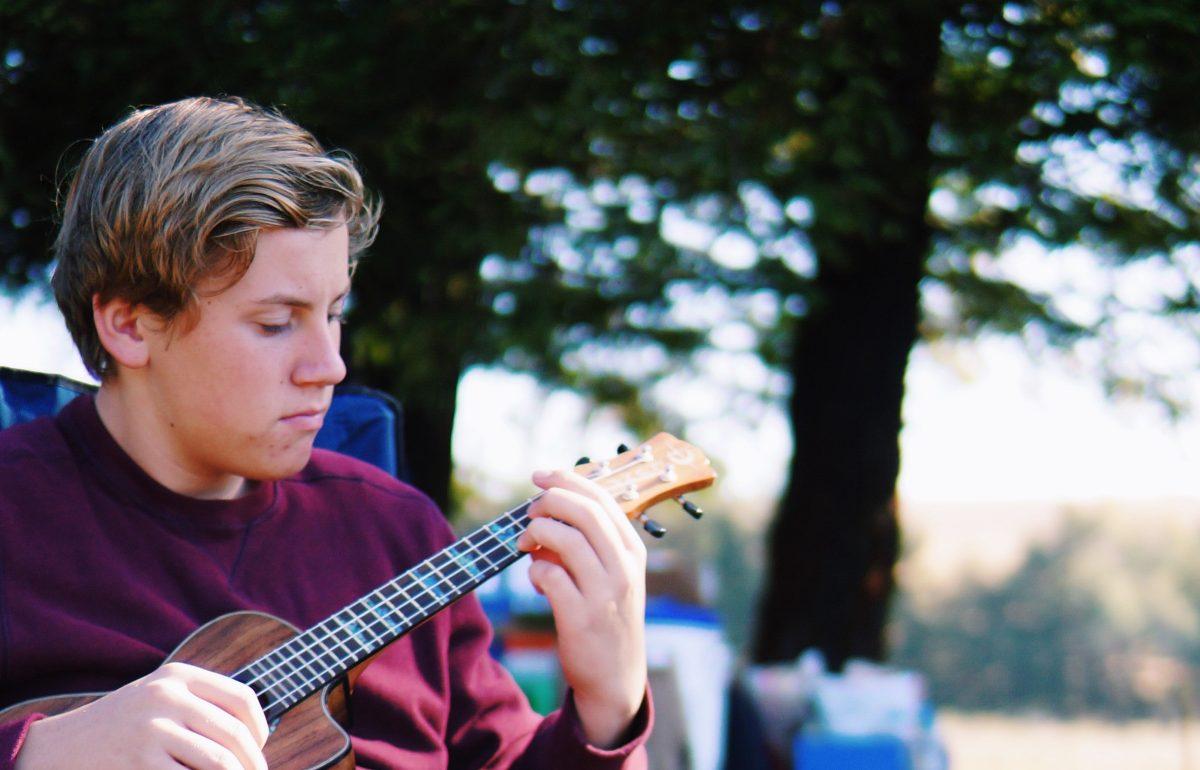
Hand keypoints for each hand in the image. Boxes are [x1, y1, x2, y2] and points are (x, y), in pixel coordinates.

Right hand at [15, 662, 268, 769]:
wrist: (61, 747)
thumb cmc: (122, 725)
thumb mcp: (159, 696)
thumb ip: (201, 703)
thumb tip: (256, 734)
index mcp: (178, 676)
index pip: (242, 699)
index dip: (260, 727)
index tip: (259, 747)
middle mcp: (167, 697)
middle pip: (234, 734)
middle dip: (252, 762)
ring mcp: (153, 730)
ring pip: (220, 761)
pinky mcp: (140, 762)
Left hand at [516, 468, 647, 747]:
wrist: (615, 678)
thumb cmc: (608, 618)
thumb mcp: (614, 575)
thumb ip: (590, 543)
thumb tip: (549, 509)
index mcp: (633, 550)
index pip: (601, 499)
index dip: (567, 480)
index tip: (541, 475)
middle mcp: (624, 567)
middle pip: (583, 512)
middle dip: (547, 502)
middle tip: (528, 512)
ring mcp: (605, 592)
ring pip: (564, 539)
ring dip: (535, 534)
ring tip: (525, 545)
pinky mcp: (581, 617)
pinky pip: (549, 575)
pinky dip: (535, 570)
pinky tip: (536, 580)